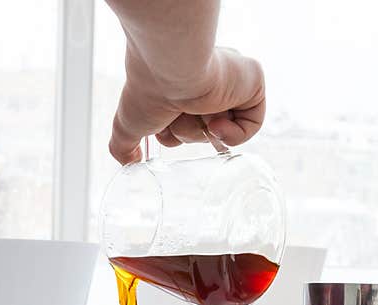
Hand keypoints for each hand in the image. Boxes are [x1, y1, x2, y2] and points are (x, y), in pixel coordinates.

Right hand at [109, 46, 265, 164]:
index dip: (175, 135)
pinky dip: (234, 133)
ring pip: (224, 128)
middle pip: (204, 130)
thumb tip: (130, 162)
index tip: (164, 128)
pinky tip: (216, 121)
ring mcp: (231, 81)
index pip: (185, 123)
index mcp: (182, 86)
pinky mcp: (253, 81)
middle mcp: (207, 81)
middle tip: (177, 115)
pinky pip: (251, 125)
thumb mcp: (127, 125)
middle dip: (188, 131)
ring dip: (204, 129)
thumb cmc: (146, 90)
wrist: (170, 68)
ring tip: (192, 109)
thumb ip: (124, 146)